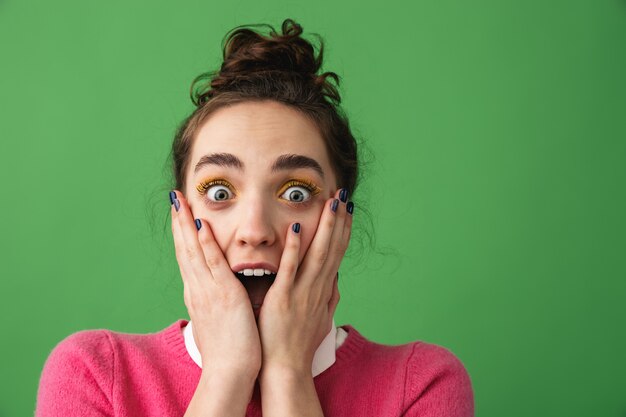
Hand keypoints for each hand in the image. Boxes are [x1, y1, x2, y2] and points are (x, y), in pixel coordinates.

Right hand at [170, 190, 261, 378]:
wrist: (229, 372)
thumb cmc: (229, 351)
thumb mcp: (217, 320)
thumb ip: (217, 302)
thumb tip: (219, 293)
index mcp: (198, 294)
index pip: (188, 258)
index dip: (182, 235)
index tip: (180, 215)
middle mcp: (198, 289)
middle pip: (184, 249)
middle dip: (178, 222)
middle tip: (174, 198)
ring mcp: (208, 291)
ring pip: (193, 251)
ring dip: (186, 224)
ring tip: (180, 201)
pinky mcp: (223, 295)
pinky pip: (212, 263)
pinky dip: (205, 244)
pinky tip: (201, 225)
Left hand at [257, 188, 352, 375]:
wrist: (286, 368)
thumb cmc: (299, 344)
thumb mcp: (321, 319)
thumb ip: (329, 297)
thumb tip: (336, 280)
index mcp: (322, 290)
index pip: (336, 254)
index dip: (342, 231)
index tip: (347, 210)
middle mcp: (317, 287)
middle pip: (332, 248)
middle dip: (338, 221)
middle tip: (343, 196)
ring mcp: (301, 292)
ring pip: (317, 253)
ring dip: (325, 227)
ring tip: (331, 203)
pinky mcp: (283, 298)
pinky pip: (289, 269)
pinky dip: (293, 247)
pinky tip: (294, 226)